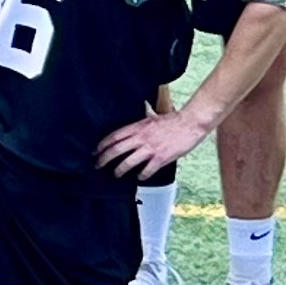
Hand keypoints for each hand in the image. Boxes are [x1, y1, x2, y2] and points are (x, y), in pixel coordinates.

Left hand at [97, 103, 212, 177]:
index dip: (102, 144)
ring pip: (128, 161)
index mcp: (137, 127)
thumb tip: (142, 108)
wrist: (190, 123)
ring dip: (119, 169)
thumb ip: (145, 115)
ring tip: (115, 174)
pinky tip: (139, 177)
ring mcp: (150, 148)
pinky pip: (147, 169)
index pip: (114, 136)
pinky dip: (141, 175)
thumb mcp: (154, 116)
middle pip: (116, 149)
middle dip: (104, 158)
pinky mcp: (161, 158)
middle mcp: (141, 137)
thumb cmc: (173, 120)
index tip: (95, 151)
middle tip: (97, 165)